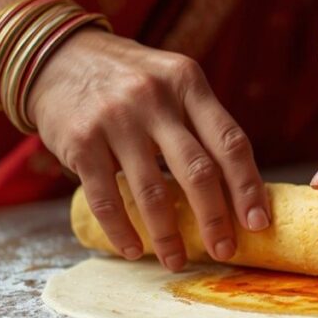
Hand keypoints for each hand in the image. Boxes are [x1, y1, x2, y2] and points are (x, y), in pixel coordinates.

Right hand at [28, 29, 268, 270]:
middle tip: (225, 250)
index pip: (230, 142)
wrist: (58, 56)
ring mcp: (116, 119)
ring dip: (168, 235)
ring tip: (177, 260)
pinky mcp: (80, 140)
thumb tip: (239, 188)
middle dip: (216, 218)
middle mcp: (156, 99)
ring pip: (152, 191)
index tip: (259, 223)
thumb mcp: (172, 82)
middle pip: (198, 170)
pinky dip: (122, 230)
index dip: (248, 186)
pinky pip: (106, 197)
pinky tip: (133, 249)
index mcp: (189, 84)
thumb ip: (201, 123)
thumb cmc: (130, 80)